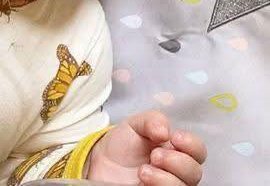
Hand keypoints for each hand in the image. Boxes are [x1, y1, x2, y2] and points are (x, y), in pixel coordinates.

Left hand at [87, 110, 206, 185]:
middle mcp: (176, 171)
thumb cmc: (123, 144)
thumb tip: (165, 132)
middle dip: (177, 162)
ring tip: (143, 170)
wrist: (101, 162)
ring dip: (165, 178)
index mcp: (176, 149)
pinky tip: (143, 179)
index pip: (198, 150)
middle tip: (154, 155)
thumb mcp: (136, 124)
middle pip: (195, 173)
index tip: (174, 137)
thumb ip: (152, 120)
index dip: (192, 144)